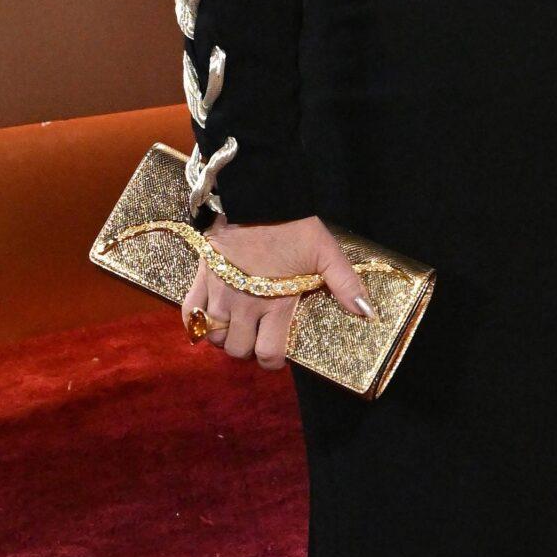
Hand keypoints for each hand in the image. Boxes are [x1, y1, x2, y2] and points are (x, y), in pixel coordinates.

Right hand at [181, 216, 373, 370]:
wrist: (260, 196)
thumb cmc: (295, 226)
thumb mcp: (327, 253)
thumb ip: (346, 285)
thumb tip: (367, 314)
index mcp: (276, 304)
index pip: (268, 353)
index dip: (273, 360)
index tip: (277, 352)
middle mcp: (244, 305)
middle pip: (238, 349)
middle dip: (248, 348)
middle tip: (257, 336)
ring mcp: (219, 293)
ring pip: (213, 336)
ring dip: (224, 336)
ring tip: (236, 326)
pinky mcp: (201, 277)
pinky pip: (188, 314)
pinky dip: (196, 322)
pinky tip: (209, 318)